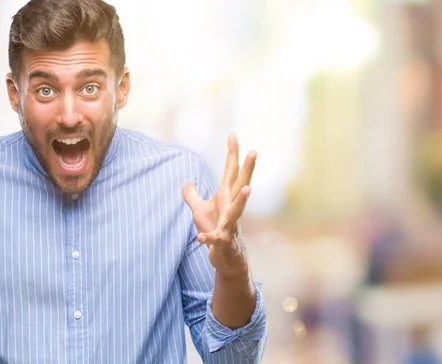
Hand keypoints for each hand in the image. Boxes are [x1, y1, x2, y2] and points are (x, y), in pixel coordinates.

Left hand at [182, 133, 255, 275]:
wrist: (227, 259)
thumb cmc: (216, 231)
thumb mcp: (200, 211)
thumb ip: (193, 196)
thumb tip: (187, 182)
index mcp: (226, 198)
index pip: (230, 172)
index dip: (232, 154)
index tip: (233, 134)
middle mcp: (231, 209)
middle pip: (240, 186)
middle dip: (248, 169)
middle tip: (254, 151)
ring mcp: (230, 226)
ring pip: (237, 212)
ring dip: (242, 201)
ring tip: (248, 189)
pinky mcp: (223, 243)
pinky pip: (215, 239)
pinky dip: (208, 237)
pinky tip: (200, 236)